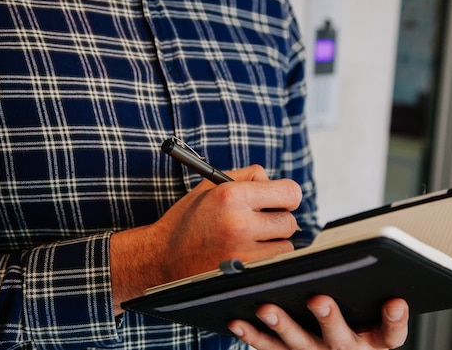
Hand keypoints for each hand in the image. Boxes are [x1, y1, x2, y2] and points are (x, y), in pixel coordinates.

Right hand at [110, 165, 301, 313]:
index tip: (280, 201)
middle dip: (278, 220)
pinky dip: (266, 260)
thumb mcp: (211, 186)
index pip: (290, 192)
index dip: (287, 196)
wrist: (161, 259)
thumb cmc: (188, 220)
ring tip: (248, 241)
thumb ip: (247, 176)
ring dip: (273, 243)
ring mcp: (242, 252)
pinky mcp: (243, 275)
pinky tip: (246, 255)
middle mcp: (239, 223)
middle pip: (290, 221)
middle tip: (259, 222)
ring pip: (286, 245)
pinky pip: (274, 264)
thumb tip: (275, 181)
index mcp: (231, 195)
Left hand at [227, 296, 408, 349]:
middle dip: (329, 319)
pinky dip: (252, 335)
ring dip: (282, 326)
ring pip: (299, 344)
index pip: (391, 334)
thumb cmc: (353, 318)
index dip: (395, 320)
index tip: (395, 301)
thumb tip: (363, 250)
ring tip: (267, 308)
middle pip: (341, 339)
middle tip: (318, 299)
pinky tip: (238, 321)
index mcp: (373, 339)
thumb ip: (368, 287)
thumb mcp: (368, 309)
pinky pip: (269, 349)